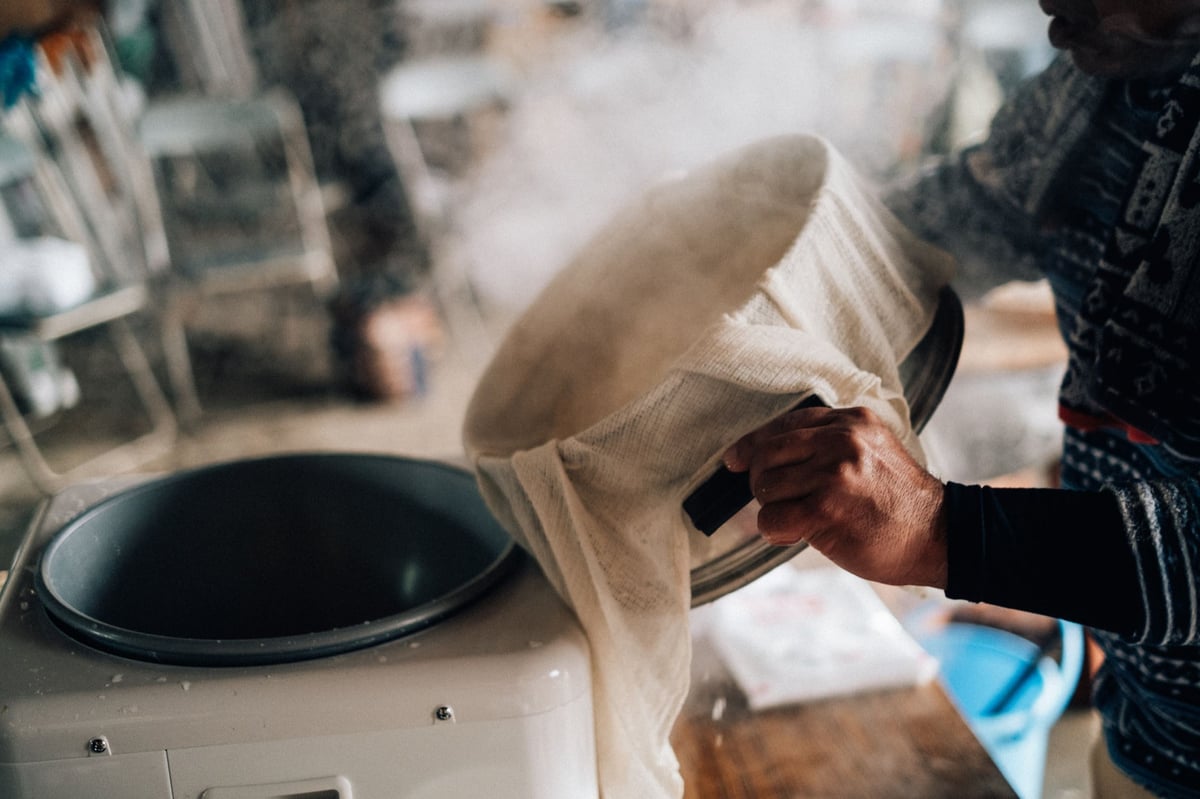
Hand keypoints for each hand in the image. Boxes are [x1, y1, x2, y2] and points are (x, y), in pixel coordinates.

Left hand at [723, 406, 947, 588]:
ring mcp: (833, 473)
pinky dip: (775, 531)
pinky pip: (770, 518)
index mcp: (851, 420)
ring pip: (765, 488)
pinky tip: (796, 535)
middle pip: (765, 454)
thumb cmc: (898, 502)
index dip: (753, 444)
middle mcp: (841, 440)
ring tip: (800, 520)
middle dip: (762, 482)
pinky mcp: (825, 509)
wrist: (938, 536)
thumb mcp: (871, 451)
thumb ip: (827, 444)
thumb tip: (764, 456)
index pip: (785, 424)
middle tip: (781, 501)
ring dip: (773, 510)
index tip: (735, 460)